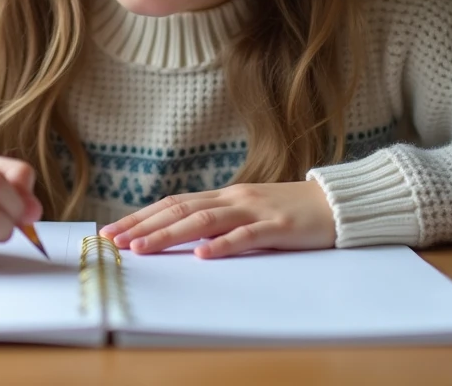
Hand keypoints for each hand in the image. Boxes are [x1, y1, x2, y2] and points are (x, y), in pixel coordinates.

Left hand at [98, 181, 336, 258]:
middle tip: (114, 240)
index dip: (142, 216)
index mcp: (225, 195)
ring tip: (142, 249)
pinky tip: (201, 255)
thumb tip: (185, 235)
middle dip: (143, 226)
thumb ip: (221, 220)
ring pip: (204, 221)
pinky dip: (221, 246)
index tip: (114, 230)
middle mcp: (234, 198)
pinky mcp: (277, 226)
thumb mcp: (250, 212)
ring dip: (169, 235)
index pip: (174, 203)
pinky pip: (245, 236)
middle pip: (180, 209)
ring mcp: (255, 210)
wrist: (337, 203)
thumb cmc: (291, 211)